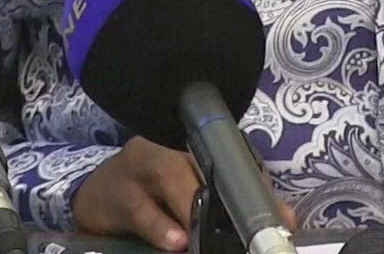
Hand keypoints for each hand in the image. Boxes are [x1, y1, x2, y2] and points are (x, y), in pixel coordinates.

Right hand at [71, 137, 299, 250]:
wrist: (98, 198)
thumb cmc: (155, 194)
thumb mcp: (193, 194)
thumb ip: (235, 204)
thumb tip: (285, 220)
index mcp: (194, 143)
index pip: (234, 157)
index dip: (257, 185)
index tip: (279, 218)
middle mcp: (170, 144)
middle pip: (203, 159)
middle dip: (227, 196)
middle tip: (244, 231)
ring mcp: (140, 163)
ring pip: (170, 174)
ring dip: (191, 208)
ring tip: (202, 237)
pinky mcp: (116, 190)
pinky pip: (139, 207)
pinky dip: (159, 226)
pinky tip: (173, 241)